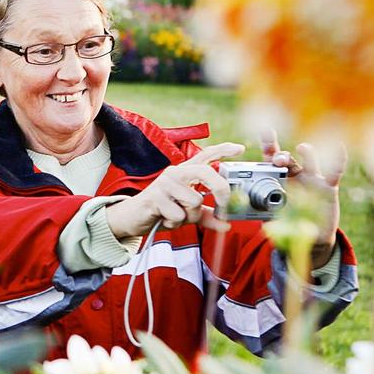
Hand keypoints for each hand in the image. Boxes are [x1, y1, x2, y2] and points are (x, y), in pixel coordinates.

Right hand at [106, 142, 245, 237]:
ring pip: (194, 201)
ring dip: (189, 216)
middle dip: (219, 189)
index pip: (205, 156)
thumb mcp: (188, 213)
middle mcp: (175, 173)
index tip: (240, 148)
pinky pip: (179, 214)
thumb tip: (226, 225)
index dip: (223, 150)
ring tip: (175, 214)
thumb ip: (207, 217)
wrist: (133, 218)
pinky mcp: (155, 197)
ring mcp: (164, 183)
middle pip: (205, 172)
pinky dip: (175, 222)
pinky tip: (164, 218)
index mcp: (185, 173)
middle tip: (224, 207)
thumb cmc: (162, 210)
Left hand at [260, 130, 346, 265]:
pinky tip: (339, 147)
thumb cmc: (291, 222)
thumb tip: (264, 226)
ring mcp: (312, 178)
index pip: (271, 158)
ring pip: (309, 160)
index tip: (266, 129)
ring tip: (302, 148)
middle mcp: (294, 173)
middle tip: (278, 159)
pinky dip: (338, 160)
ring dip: (306, 153)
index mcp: (278, 178)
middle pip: (287, 159)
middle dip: (282, 156)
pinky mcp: (328, 186)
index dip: (268, 143)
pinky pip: (334, 171)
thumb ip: (271, 217)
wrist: (312, 235)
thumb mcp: (276, 218)